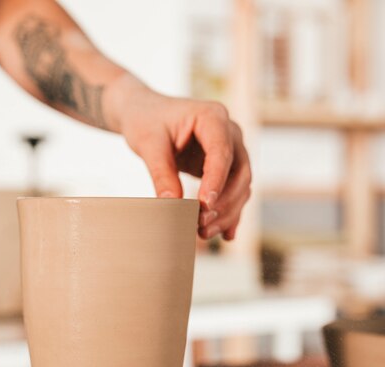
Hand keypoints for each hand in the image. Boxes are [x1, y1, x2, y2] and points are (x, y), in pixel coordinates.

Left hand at [107, 76, 251, 239]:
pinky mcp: (224, 165)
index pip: (221, 152)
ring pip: (240, 185)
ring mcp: (230, 148)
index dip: (216, 181)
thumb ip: (161, 172)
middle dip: (223, 202)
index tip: (204, 205)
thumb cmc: (145, 121)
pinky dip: (229, 212)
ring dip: (227, 212)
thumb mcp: (148, 144)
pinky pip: (233, 190)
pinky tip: (226, 235)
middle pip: (239, 172)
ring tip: (204, 232)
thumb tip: (172, 204)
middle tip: (201, 224)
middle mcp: (229, 131)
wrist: (144, 113)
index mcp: (212, 116)